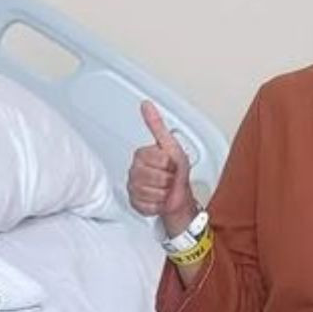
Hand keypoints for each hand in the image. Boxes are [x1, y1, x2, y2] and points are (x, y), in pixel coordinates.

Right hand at [127, 101, 194, 230]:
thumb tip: (146, 105)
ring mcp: (133, 187)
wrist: (179, 196)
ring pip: (151, 192)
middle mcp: (134, 170)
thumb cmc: (177, 172)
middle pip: (155, 177)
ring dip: (164, 193)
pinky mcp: (134, 203)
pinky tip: (159, 199)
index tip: (170, 164)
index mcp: (141, 155)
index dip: (170, 164)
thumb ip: (157, 125)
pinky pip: (148, 205)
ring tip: (165, 188)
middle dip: (168, 179)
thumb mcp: (171, 145)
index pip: (159, 159)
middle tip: (168, 177)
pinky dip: (158, 205)